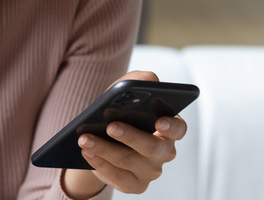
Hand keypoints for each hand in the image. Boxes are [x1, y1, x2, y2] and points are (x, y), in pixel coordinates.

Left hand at [64, 71, 187, 197]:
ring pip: (129, 161)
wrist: (99, 139)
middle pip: (152, 147)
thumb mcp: (124, 92)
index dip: (171, 126)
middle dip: (130, 136)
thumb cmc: (117, 111)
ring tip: (84, 138)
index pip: (179, 128)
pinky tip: (86, 152)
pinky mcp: (134, 185)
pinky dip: (100, 164)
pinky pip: (118, 178)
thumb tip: (149, 79)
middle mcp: (164, 152)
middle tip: (110, 126)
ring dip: (105, 149)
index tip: (159, 121)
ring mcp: (150, 171)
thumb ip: (138, 80)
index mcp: (168, 128)